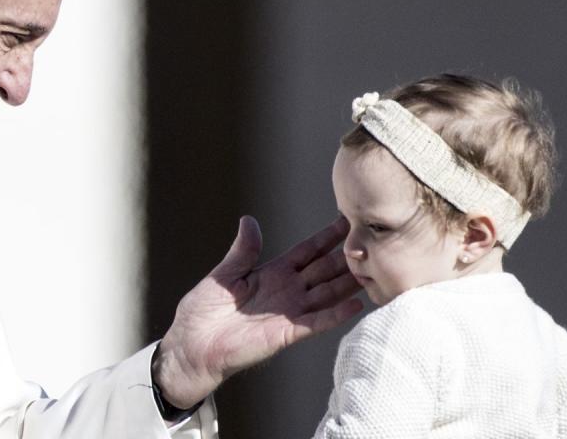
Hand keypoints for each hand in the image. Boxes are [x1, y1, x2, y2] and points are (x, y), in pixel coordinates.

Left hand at [152, 215, 361, 408]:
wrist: (192, 345)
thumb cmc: (203, 312)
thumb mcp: (224, 274)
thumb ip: (243, 250)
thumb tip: (249, 220)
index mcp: (272, 273)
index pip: (307, 252)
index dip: (326, 238)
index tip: (346, 221)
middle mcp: (287, 291)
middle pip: (324, 270)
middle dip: (346, 256)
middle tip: (371, 241)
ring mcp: (289, 312)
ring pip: (327, 294)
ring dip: (349, 283)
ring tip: (373, 269)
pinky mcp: (287, 333)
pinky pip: (317, 322)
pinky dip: (337, 314)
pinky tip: (356, 304)